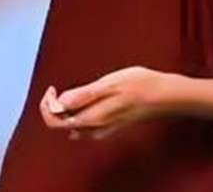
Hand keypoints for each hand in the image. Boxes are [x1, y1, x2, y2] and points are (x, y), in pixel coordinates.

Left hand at [39, 66, 179, 141]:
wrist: (164, 96)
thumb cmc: (138, 85)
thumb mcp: (109, 84)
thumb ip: (83, 95)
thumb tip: (59, 104)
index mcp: (91, 117)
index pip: (55, 121)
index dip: (48, 106)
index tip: (53, 88)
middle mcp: (95, 128)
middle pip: (63, 124)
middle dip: (54, 107)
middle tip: (57, 88)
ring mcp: (104, 129)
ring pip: (74, 126)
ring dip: (66, 111)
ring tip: (69, 92)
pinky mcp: (112, 126)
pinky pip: (86, 125)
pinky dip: (78, 114)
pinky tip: (85, 102)